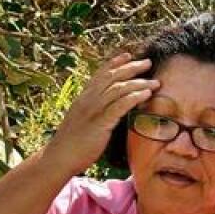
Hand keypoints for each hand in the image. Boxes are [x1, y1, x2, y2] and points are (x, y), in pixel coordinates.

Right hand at [43, 50, 159, 174]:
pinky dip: (135, 97)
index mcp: (83, 98)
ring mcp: (93, 110)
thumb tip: (108, 109)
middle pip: (112, 77)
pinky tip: (146, 94)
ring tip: (155, 82)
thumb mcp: (82, 121)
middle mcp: (87, 100)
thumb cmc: (72, 143)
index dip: (114, 63)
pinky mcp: (100, 123)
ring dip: (139, 83)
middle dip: (132, 67)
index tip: (128, 55)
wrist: (59, 157)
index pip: (100, 74)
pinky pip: (120, 105)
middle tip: (148, 62)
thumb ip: (94, 112)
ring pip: (118, 88)